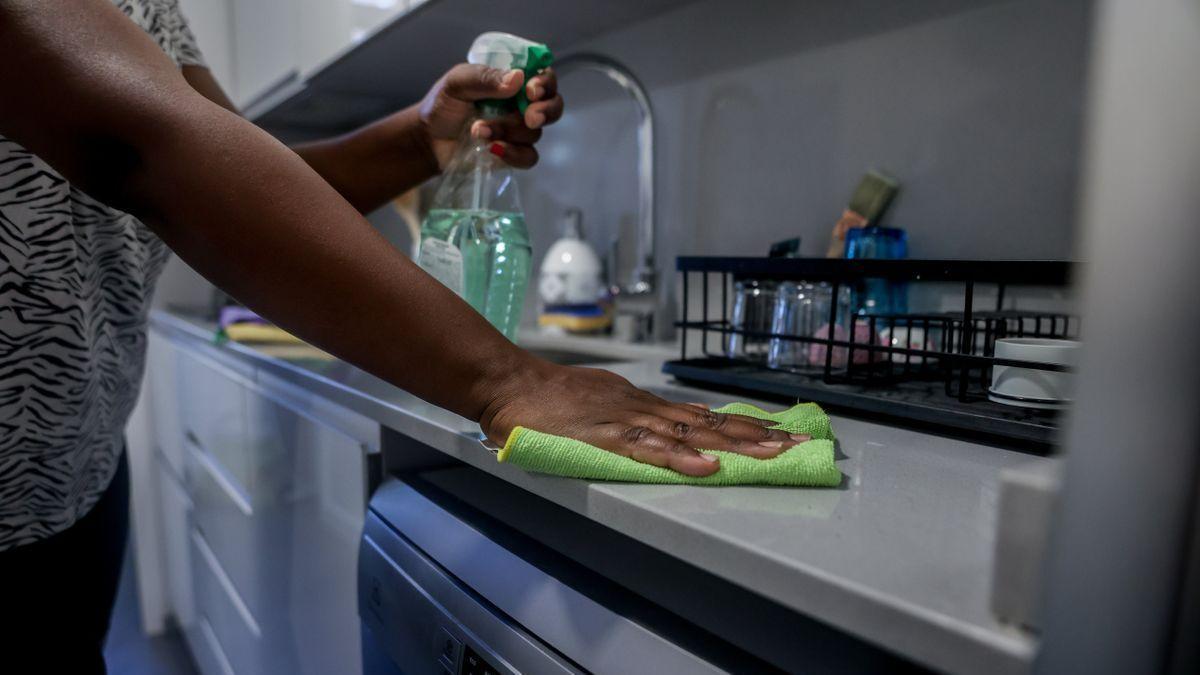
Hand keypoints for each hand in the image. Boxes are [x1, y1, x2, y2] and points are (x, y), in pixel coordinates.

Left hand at [418, 63, 563, 169]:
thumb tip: (517, 79)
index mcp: (513, 81)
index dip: (545, 83)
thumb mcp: (457, 83)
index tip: (531, 90)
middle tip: (530, 117)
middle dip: (546, 111)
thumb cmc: (443, 105)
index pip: (543, 77)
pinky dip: (513, 154)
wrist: (428, 140)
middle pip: (553, 106)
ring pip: (534, 133)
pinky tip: (492, 150)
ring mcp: (519, 132)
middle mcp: (522, 105)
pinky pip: (528, 157)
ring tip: (478, 130)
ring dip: (507, 131)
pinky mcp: (514, 155)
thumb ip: (484, 78)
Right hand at [479, 361, 810, 476]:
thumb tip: (666, 429)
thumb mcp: (600, 402)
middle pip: (710, 424)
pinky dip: (680, 458)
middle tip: (799, 445)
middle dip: (756, 437)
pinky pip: (648, 449)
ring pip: (690, 434)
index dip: (743, 428)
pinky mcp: (605, 436)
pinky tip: (707, 467)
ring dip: (733, 446)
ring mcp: (627, 420)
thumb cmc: (547, 399)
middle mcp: (644, 408)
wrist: (508, 385)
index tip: (781, 435)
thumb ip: (632, 418)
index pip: (704, 417)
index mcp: (644, 404)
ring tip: (772, 455)